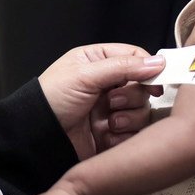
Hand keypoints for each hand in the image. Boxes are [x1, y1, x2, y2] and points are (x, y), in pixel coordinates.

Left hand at [38, 44, 164, 159]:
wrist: (36, 136)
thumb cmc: (52, 99)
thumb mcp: (85, 75)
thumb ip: (122, 67)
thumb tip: (159, 62)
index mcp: (98, 62)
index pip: (135, 58)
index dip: (148, 69)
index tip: (155, 82)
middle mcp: (107, 85)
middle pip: (143, 87)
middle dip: (131, 97)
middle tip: (111, 102)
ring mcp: (110, 110)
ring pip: (142, 112)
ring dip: (127, 118)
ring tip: (107, 122)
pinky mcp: (111, 134)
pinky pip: (133, 135)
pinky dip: (121, 137)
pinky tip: (104, 136)